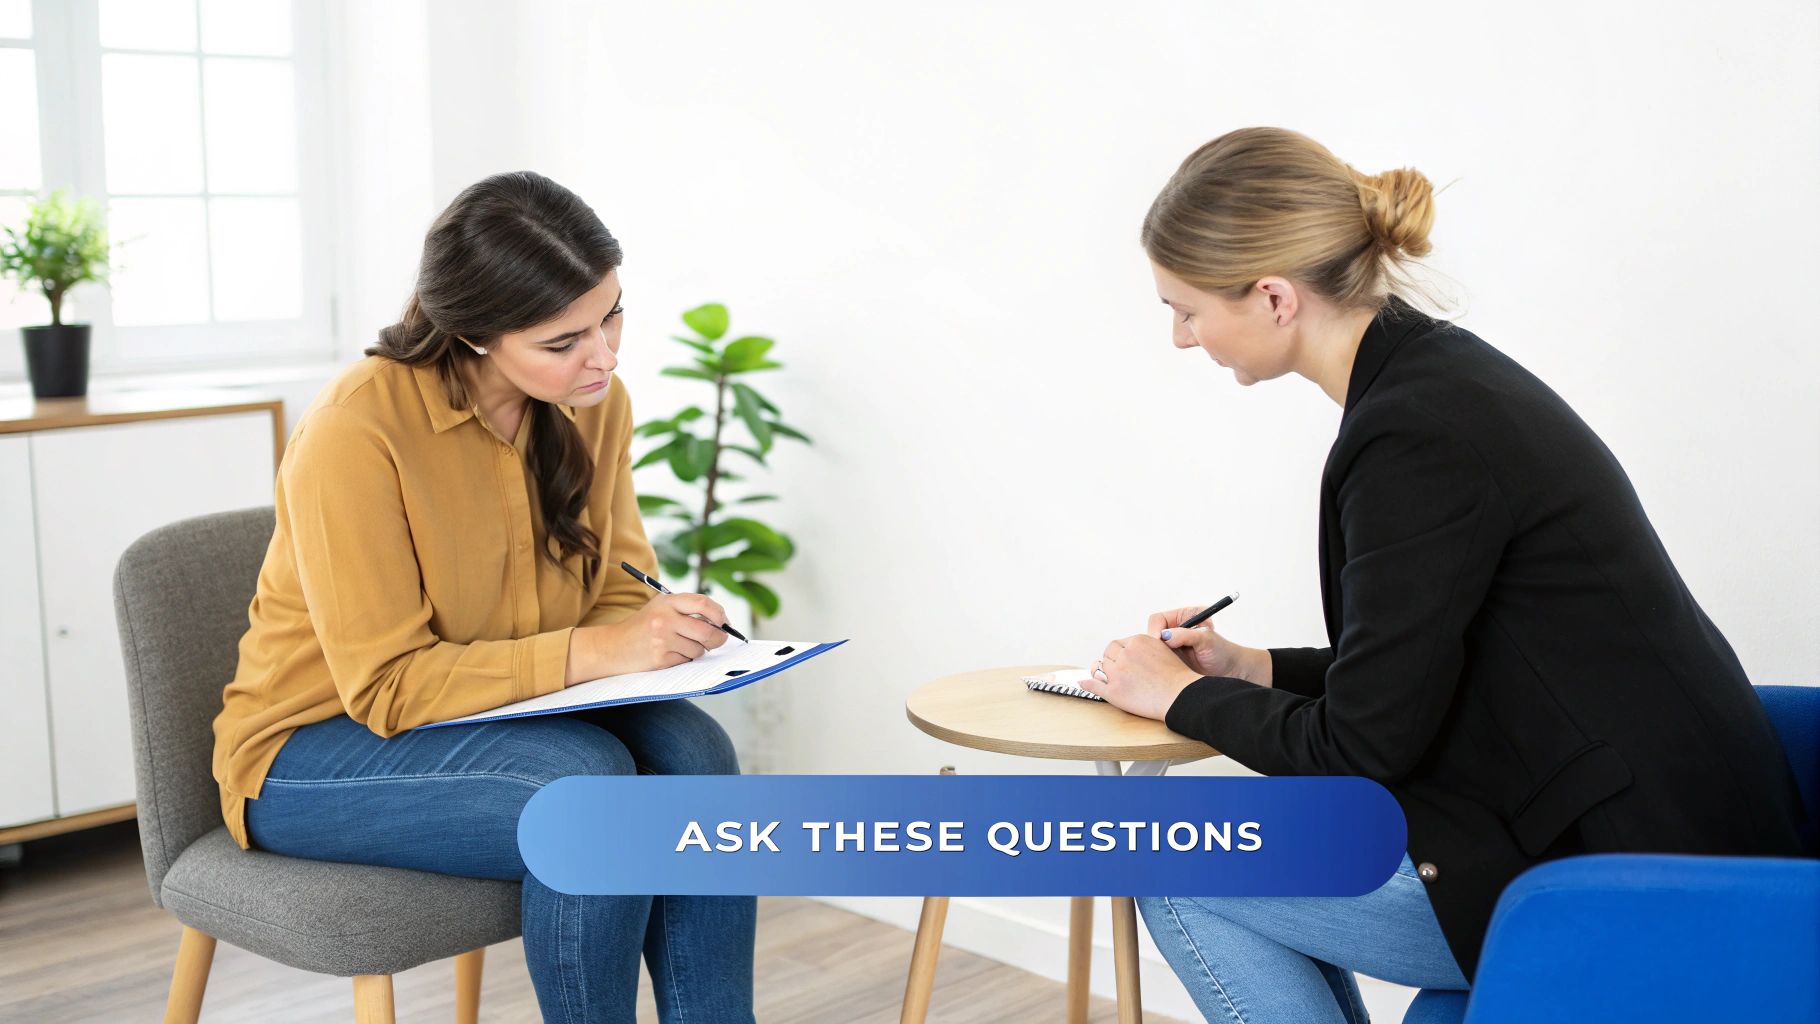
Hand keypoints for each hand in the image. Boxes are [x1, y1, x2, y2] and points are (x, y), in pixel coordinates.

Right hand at [573, 593, 729, 682]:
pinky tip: (669, 654)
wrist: (612, 647)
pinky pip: (686, 660)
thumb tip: (721, 623)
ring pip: (699, 649)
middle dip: (719, 638)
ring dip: (697, 650)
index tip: (724, 622)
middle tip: (719, 640)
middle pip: (708, 631)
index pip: (703, 604)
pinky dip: (684, 659)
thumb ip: (687, 610)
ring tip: (680, 646)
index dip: (720, 614)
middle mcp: (665, 619)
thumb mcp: (661, 608)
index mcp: (667, 602)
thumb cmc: (643, 627)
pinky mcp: (661, 658)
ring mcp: (662, 640)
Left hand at [1078, 634, 1203, 720]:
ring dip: (1102, 671)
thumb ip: (1143, 646)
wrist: (1181, 696)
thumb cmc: (1176, 676)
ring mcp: (1118, 673)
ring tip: (1110, 677)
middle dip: (1112, 660)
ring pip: (1100, 667)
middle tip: (1120, 671)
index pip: (1119, 644)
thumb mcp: (1161, 650)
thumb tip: (1127, 647)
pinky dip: (1087, 684)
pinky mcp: (1114, 691)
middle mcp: (1125, 654)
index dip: (1122, 653)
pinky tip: (1083, 683)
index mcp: (1138, 641)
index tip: (1127, 662)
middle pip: (1108, 653)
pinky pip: (1094, 685)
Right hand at [1144, 605, 1260, 681]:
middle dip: (1154, 645)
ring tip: (1172, 665)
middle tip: (1163, 657)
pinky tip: (1171, 671)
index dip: (1155, 631)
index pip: (1158, 619)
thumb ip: (1186, 635)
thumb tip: (1165, 636)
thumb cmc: (1222, 652)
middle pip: (1151, 633)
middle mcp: (1175, 628)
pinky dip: (1159, 666)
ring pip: (1151, 648)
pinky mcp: (1170, 658)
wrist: (1229, 670)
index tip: (1159, 644)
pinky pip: (1156, 660)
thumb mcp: (1206, 640)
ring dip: (1157, 656)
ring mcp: (1171, 644)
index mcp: (1183, 617)